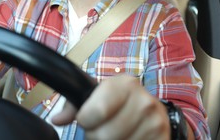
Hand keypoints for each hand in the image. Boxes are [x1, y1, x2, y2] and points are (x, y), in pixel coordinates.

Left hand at [52, 74, 170, 139]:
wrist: (150, 109)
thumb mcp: (97, 94)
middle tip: (101, 128)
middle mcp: (144, 101)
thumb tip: (56, 119)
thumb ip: (74, 105)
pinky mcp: (163, 139)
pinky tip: (127, 138)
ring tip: (114, 132)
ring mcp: (156, 122)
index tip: (87, 118)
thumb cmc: (116, 101)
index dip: (85, 120)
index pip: (97, 110)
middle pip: (104, 135)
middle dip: (95, 135)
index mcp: (125, 84)